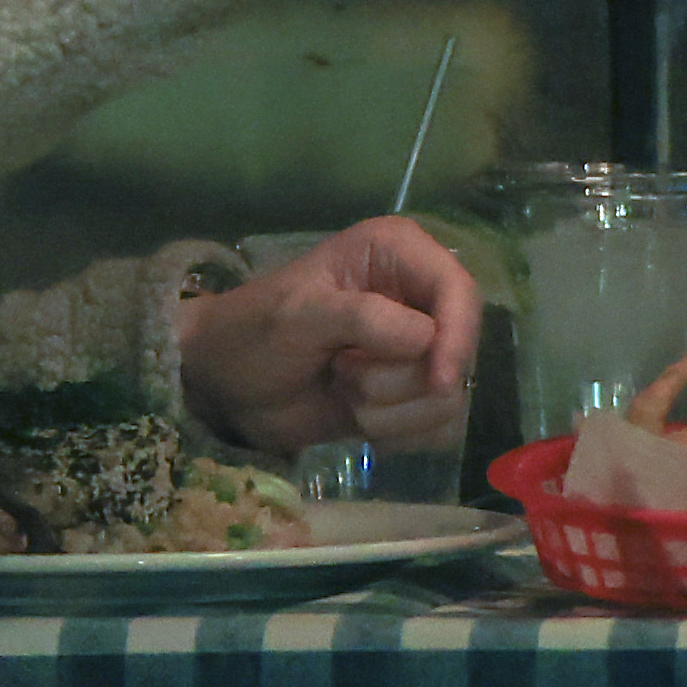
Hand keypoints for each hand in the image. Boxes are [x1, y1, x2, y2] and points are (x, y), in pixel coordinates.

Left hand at [172, 217, 479, 453]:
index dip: (457, 336)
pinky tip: (357, 418)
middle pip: (460, 350)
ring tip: (344, 390)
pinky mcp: (409, 397)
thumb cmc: (253, 331)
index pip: (459, 290)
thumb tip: (426, 339)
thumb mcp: (299, 314)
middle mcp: (417, 297)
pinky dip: (397, 432)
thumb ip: (363, 317)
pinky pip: (436, 426)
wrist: (225, 386)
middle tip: (345, 376)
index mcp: (398, 254)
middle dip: (404, 381)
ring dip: (393, 411)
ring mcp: (416, 351)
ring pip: (449, 396)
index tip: (438, 380)